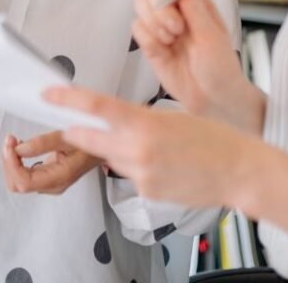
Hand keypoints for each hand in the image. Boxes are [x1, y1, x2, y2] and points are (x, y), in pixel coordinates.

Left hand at [2, 131, 101, 194]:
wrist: (103, 148)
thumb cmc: (89, 142)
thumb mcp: (68, 137)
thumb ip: (44, 143)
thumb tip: (19, 148)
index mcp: (58, 178)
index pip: (24, 182)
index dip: (12, 164)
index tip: (11, 143)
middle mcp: (51, 185)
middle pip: (18, 184)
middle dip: (9, 162)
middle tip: (10, 140)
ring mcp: (48, 183)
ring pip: (19, 180)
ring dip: (12, 161)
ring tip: (14, 141)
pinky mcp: (46, 176)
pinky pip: (24, 174)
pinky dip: (17, 160)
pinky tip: (21, 146)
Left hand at [46, 85, 255, 207]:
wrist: (239, 171)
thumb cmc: (212, 138)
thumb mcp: (170, 115)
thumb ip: (137, 119)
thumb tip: (112, 119)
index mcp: (144, 122)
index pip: (96, 107)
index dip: (67, 100)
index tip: (48, 95)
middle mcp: (137, 149)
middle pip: (90, 138)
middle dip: (77, 131)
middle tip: (71, 123)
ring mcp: (140, 174)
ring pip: (111, 158)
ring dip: (118, 150)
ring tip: (155, 147)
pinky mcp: (146, 193)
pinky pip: (130, 176)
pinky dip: (137, 168)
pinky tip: (163, 165)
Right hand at [133, 0, 244, 119]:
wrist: (212, 99)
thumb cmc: (220, 67)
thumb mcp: (211, 36)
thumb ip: (196, 8)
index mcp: (195, 2)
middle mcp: (176, 10)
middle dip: (160, 7)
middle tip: (177, 28)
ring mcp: (161, 26)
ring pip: (140, 5)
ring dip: (154, 22)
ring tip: (171, 40)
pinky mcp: (150, 43)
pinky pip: (136, 28)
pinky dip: (148, 38)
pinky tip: (164, 50)